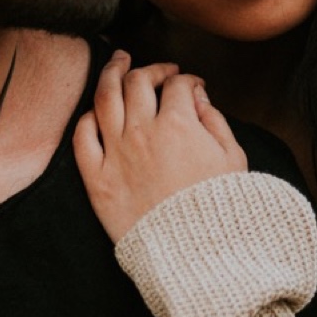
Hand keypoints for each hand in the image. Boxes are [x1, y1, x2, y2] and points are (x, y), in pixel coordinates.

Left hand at [74, 51, 248, 242]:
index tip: (191, 86)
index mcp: (180, 125)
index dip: (187, 79)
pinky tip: (96, 112)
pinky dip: (88, 118)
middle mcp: (143, 132)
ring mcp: (117, 154)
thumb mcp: (233, 159)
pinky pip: (83, 137)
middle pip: (138, 81)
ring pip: (105, 97)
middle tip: (159, 71)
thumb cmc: (220, 209)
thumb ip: (214, 120)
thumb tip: (198, 96)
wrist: (195, 255)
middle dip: (151, 69)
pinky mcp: (98, 180)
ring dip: (111, 72)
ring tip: (117, 60)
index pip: (178, 85)